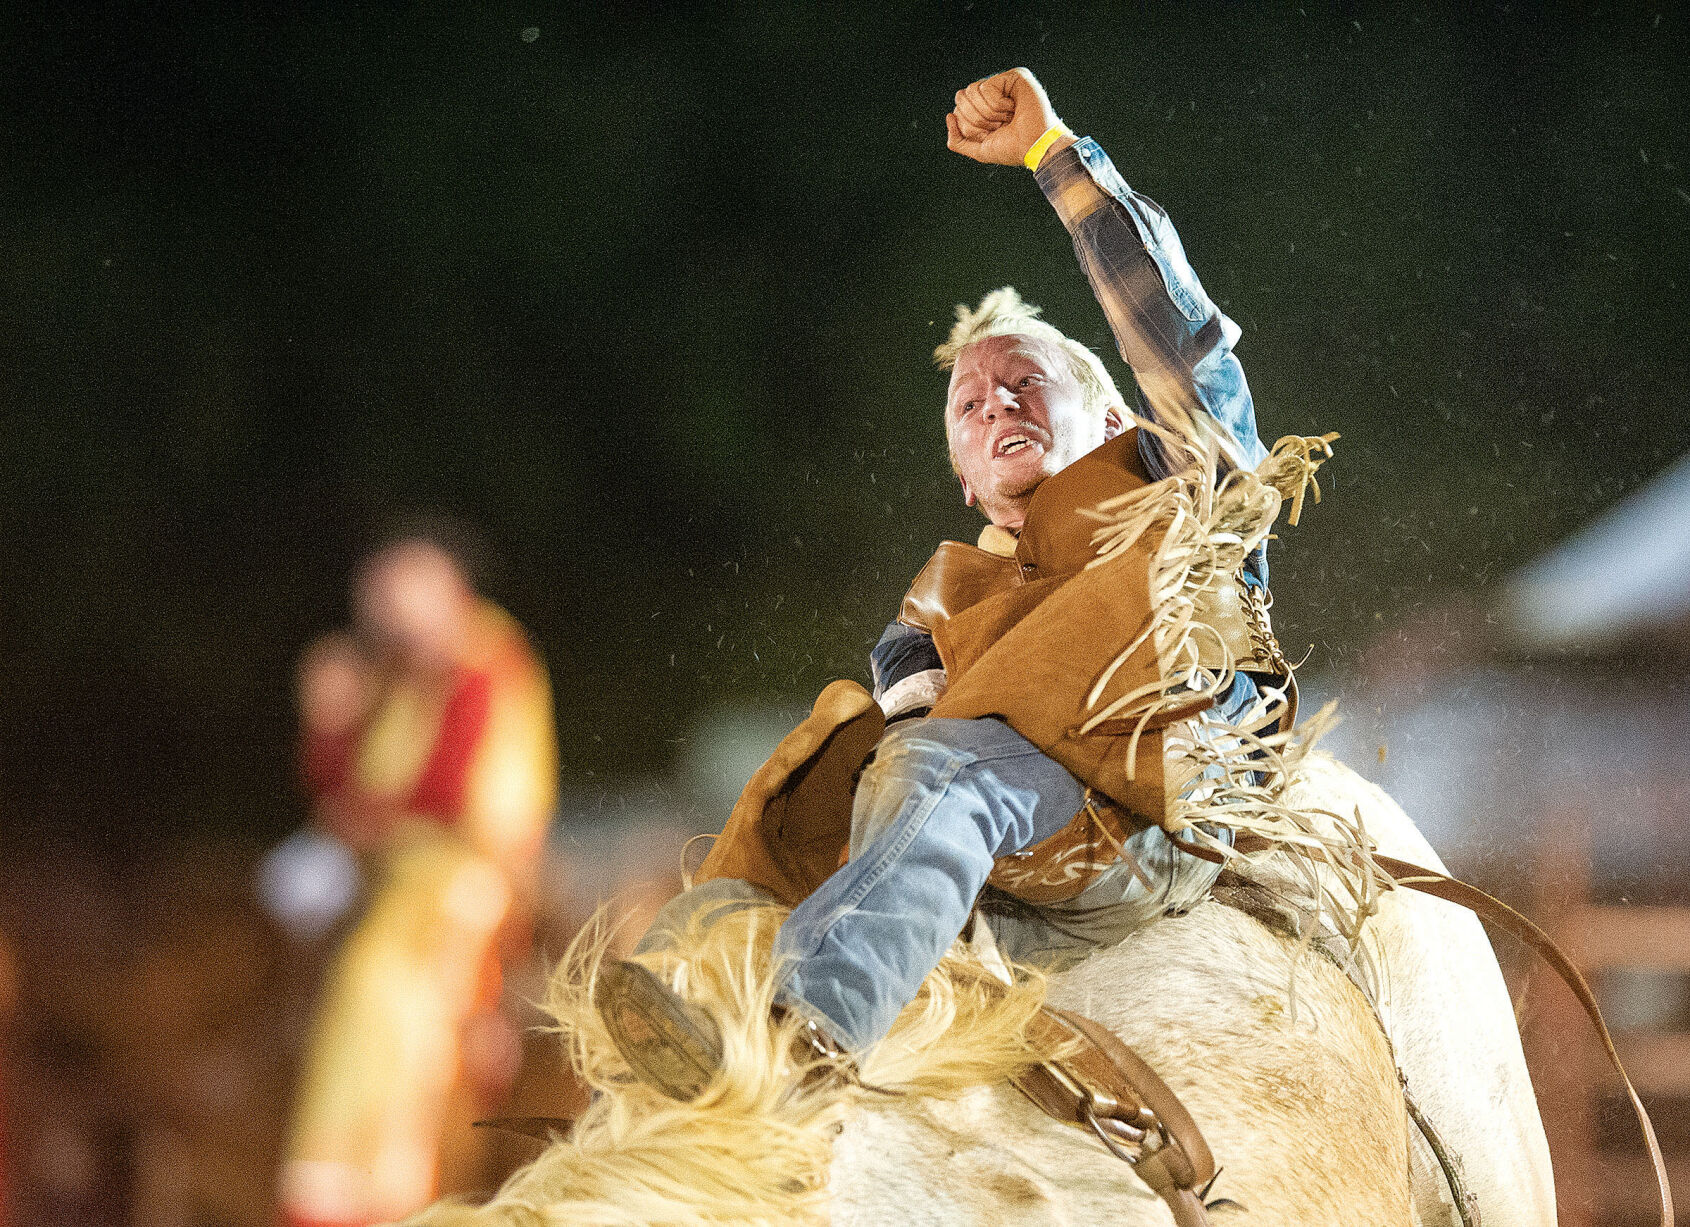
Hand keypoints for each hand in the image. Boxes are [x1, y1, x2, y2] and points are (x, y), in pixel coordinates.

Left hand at [945, 67, 1067, 166]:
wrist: (1035, 146)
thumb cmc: (1012, 148)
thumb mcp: (979, 150)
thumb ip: (958, 140)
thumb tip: (949, 115)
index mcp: (984, 108)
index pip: (958, 109)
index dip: (970, 127)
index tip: (992, 133)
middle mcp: (992, 93)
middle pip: (961, 97)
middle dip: (977, 119)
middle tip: (999, 125)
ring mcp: (1003, 83)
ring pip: (972, 91)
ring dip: (989, 113)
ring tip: (1007, 117)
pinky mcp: (1013, 76)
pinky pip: (986, 87)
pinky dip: (997, 104)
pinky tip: (1013, 107)